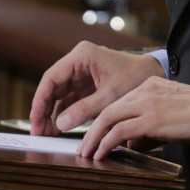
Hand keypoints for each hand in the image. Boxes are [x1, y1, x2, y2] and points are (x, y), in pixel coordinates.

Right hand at [29, 41, 162, 136]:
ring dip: (52, 113)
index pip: (51, 78)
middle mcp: (78, 61)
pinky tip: (59, 128)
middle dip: (44, 109)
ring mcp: (81, 72)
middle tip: (38, 131)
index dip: (40, 100)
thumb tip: (60, 124)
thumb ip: (84, 110)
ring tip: (47, 133)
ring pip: (59, 93)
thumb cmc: (135, 78)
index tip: (35, 120)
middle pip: (52, 86)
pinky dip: (64, 112)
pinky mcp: (87, 83)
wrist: (154, 74)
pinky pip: (69, 98)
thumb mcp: (110, 97)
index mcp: (82, 56)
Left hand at [76, 76, 189, 159]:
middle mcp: (144, 91)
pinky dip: (106, 143)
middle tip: (83, 147)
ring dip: (94, 138)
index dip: (102, 120)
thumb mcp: (167, 111)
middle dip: (92, 130)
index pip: (118, 102)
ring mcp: (146, 103)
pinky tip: (102, 153)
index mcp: (148, 85)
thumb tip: (130, 141)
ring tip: (88, 154)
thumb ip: (147, 121)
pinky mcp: (151, 118)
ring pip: (109, 118)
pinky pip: (120, 131)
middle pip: (108, 109)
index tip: (94, 135)